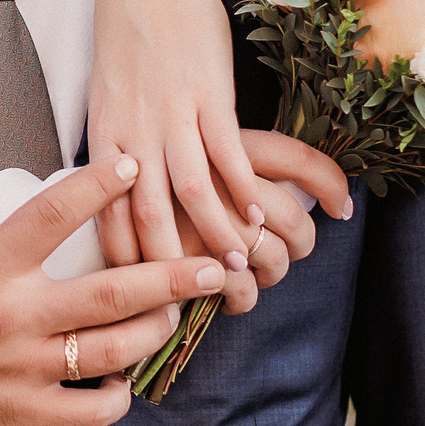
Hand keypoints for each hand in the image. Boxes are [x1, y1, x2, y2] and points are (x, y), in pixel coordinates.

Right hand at [0, 154, 228, 425]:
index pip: (55, 214)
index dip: (99, 186)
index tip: (132, 168)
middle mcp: (15, 317)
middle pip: (114, 292)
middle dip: (173, 274)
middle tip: (215, 262)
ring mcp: (24, 370)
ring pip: (113, 349)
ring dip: (155, 330)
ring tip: (177, 314)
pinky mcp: (23, 415)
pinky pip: (89, 411)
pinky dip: (115, 397)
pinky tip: (122, 380)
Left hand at [87, 0, 353, 269]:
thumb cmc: (128, 41)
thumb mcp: (107, 99)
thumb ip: (117, 146)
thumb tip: (123, 192)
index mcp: (104, 135)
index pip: (105, 212)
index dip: (122, 258)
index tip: (135, 296)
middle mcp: (134, 130)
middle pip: (145, 212)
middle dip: (167, 263)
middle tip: (187, 299)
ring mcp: (172, 112)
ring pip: (190, 189)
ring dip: (215, 233)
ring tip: (236, 266)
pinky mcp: (209, 93)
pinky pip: (228, 152)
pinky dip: (245, 188)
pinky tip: (261, 215)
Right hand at [149, 130, 353, 313]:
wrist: (82, 158)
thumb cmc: (137, 141)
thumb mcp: (184, 126)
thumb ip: (231, 149)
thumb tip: (294, 183)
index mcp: (222, 141)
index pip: (301, 163)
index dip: (332, 185)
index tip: (343, 208)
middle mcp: (217, 178)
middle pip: (293, 221)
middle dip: (300, 245)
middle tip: (290, 251)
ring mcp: (199, 220)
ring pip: (269, 260)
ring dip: (271, 277)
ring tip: (256, 277)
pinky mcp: (182, 261)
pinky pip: (235, 291)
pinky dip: (241, 299)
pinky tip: (228, 296)